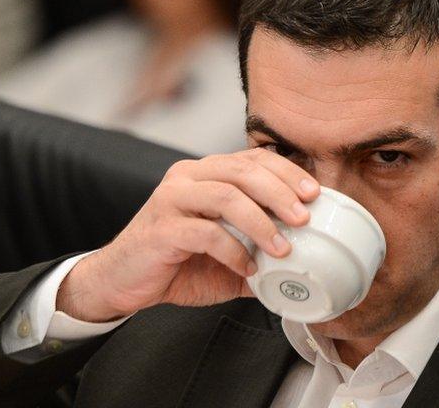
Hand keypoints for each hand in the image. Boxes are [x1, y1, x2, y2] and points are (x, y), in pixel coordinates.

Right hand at [56, 149, 319, 321]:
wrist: (123, 281)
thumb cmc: (177, 261)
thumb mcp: (228, 252)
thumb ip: (260, 248)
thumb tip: (305, 258)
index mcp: (207, 173)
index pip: (254, 158)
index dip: (288, 172)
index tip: (315, 193)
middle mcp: (188, 176)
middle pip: (243, 171)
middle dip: (281, 193)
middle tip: (305, 218)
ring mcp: (172, 199)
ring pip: (226, 196)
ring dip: (261, 222)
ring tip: (283, 248)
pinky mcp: (162, 228)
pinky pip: (206, 233)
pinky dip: (234, 251)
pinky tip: (249, 268)